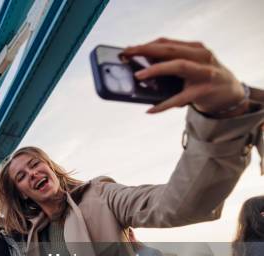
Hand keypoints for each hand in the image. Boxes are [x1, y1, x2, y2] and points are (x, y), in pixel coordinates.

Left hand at [122, 38, 246, 114]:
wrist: (231, 94)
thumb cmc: (203, 78)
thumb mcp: (192, 65)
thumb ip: (172, 63)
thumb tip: (141, 67)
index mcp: (195, 49)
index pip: (167, 43)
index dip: (146, 45)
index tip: (128, 49)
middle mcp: (202, 57)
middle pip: (171, 50)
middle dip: (147, 50)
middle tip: (128, 55)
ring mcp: (205, 73)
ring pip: (179, 66)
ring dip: (157, 69)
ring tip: (138, 75)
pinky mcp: (204, 91)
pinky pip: (181, 98)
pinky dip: (164, 104)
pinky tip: (150, 110)